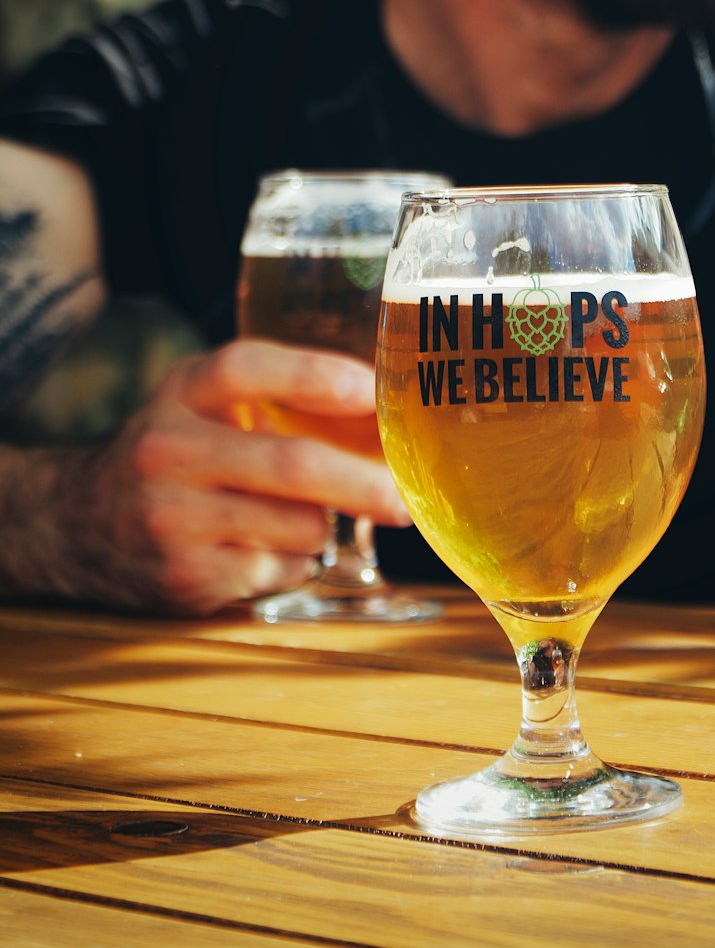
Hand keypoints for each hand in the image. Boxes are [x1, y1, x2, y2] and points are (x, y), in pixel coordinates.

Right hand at [6, 340, 409, 615]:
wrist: (75, 524)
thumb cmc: (173, 455)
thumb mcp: (201, 404)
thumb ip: (273, 396)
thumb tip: (384, 409)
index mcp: (182, 393)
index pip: (246, 370)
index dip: (314, 377)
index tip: (370, 390)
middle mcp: (169, 451)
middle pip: (290, 465)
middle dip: (364, 482)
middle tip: (406, 494)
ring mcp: (173, 519)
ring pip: (298, 526)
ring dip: (323, 527)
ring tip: (294, 519)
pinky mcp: (184, 578)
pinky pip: (281, 571)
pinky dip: (294, 564)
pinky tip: (259, 551)